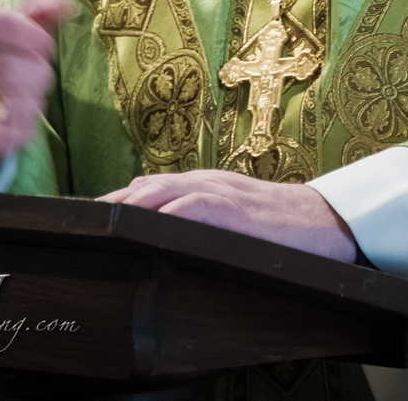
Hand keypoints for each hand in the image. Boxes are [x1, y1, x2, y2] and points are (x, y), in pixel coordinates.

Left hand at [98, 169, 356, 260]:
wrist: (324, 220)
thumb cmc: (278, 223)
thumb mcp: (232, 212)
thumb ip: (198, 213)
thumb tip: (158, 223)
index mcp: (202, 183)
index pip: (148, 188)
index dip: (117, 204)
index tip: (88, 220)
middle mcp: (205, 182)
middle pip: (145, 189)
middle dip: (113, 206)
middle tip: (83, 225)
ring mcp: (219, 193)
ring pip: (162, 192)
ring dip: (130, 207)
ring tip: (102, 223)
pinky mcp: (234, 210)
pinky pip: (193, 207)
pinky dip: (167, 213)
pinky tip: (148, 224)